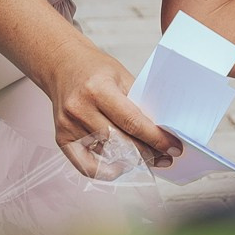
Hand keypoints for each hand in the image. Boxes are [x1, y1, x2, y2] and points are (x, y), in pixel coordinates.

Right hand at [37, 37, 180, 176]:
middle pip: (120, 141)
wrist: (62, 64)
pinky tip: (121, 167)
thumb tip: (160, 129)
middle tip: (165, 157)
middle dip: (148, 152)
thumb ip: (138, 102)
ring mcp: (68, 125)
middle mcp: (80, 109)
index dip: (156, 138)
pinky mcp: (61, 138)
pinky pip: (85, 166)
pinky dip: (105, 171)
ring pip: (106, 154)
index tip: (173, 147)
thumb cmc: (94, 69)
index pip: (132, 121)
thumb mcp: (122, 76)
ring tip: (149, 159)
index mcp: (98, 89)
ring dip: (131, 161)